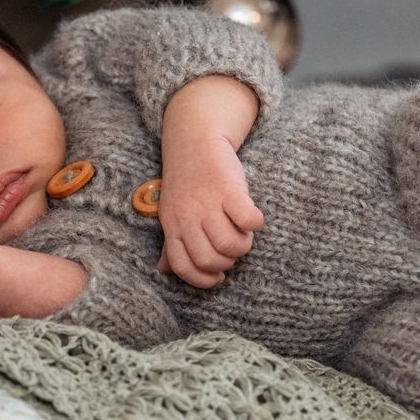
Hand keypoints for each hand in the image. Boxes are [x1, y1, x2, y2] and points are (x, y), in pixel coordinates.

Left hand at [156, 132, 263, 288]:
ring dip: (243, 244)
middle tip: (233, 247)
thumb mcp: (171, 211)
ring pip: (229, 244)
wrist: (196, 140)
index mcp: (172, 225)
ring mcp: (207, 202)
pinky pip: (247, 220)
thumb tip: (164, 270)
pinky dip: (254, 224)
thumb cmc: (187, 181)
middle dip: (227, 261)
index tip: (219, 277)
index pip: (182, 265)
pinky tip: (252, 218)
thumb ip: (170, 243)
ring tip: (243, 232)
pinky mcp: (229, 188)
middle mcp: (187, 216)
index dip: (202, 279)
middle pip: (208, 258)